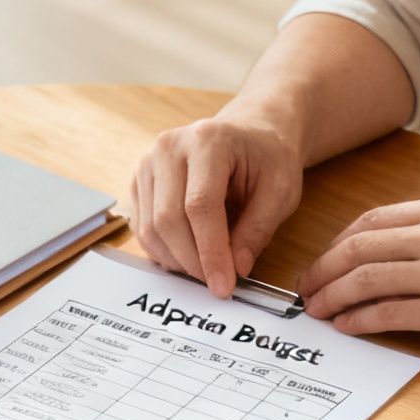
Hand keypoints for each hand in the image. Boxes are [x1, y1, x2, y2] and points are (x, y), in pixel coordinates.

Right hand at [131, 114, 302, 297]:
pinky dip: (164, 251)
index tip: (224, 285)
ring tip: (207, 270)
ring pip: (150, 228)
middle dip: (192, 262)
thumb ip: (258, 229)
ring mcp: (147, 162)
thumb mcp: (280, 190)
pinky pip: (142, 227)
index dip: (210, 252)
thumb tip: (237, 268)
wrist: (249, 133)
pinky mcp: (139, 180)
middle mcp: (169, 147)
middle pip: (168, 219)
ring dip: (177, 260)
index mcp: (208, 140)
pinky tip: (189, 256)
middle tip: (218, 284)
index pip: (200, 205)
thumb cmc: (267, 158)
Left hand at [297, 194, 419, 345]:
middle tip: (306, 288)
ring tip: (316, 311)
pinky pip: (387, 313)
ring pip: (364, 279)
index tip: (326, 260)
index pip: (374, 220)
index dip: (340, 242)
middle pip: (358, 246)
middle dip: (323, 268)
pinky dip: (358, 320)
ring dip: (331, 296)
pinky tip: (346, 326)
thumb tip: (405, 247)